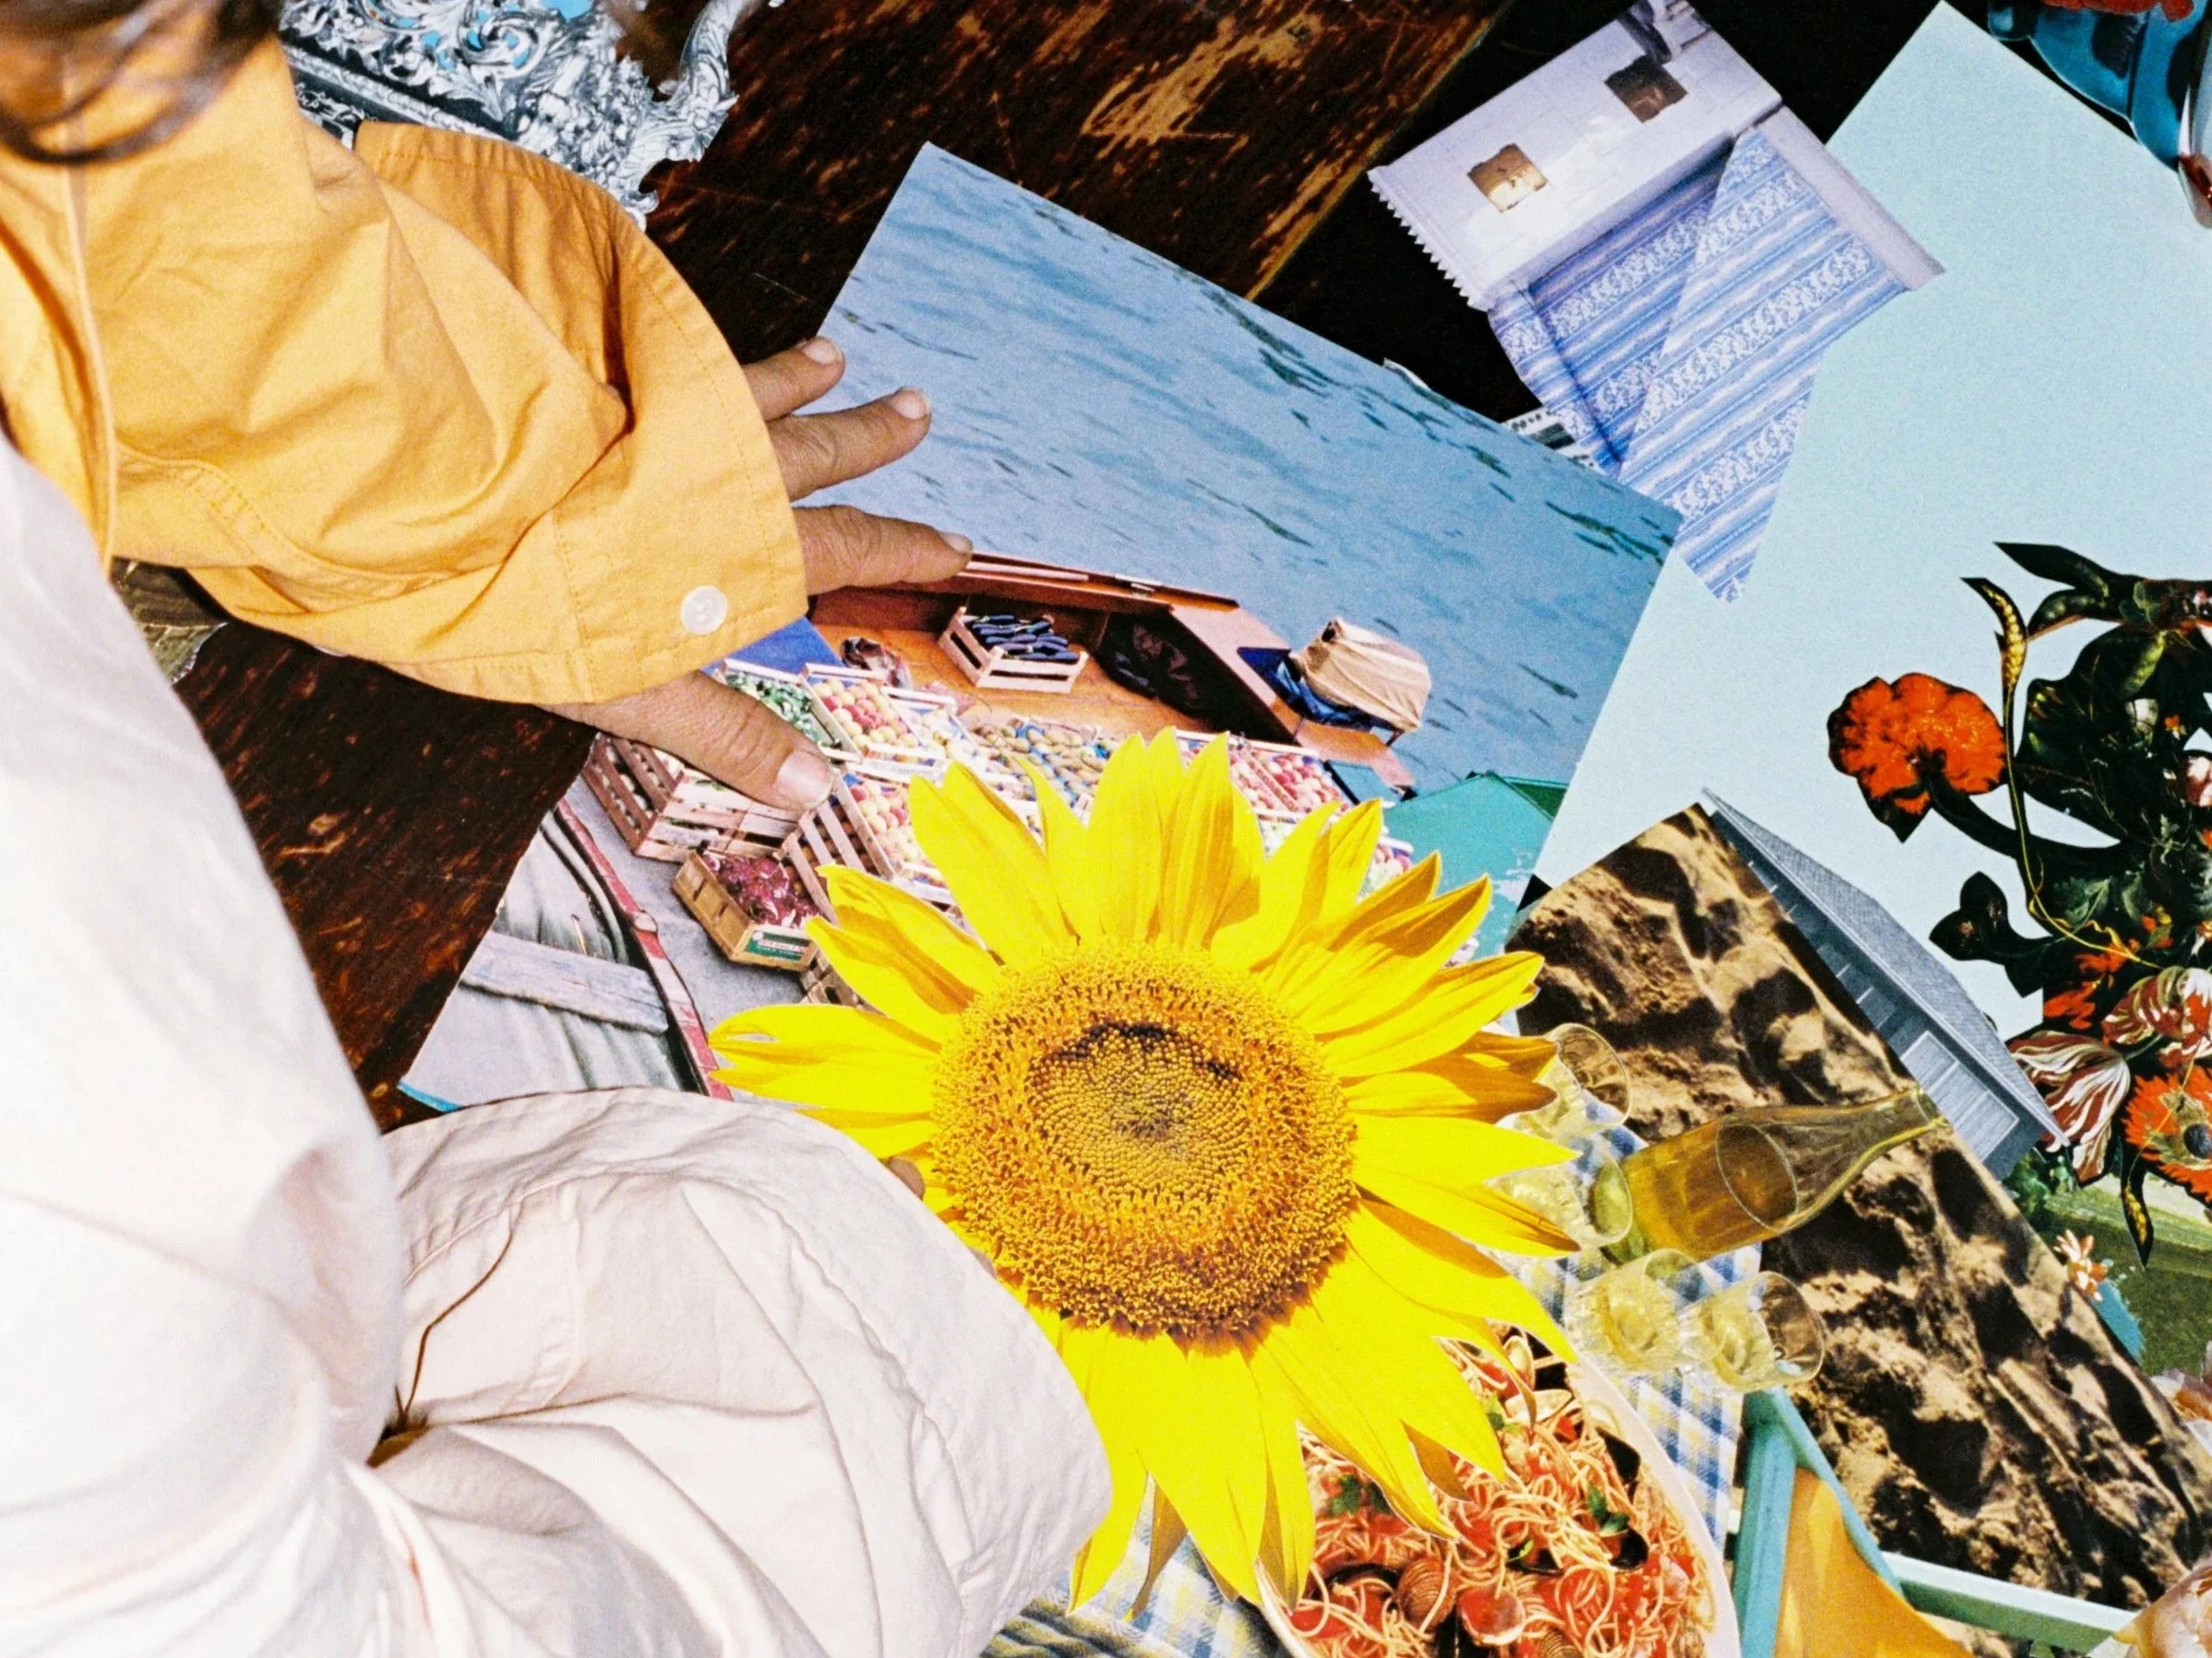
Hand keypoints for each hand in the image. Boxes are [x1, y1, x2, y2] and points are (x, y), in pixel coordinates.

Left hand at [546, 337, 970, 808]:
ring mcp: (664, 421)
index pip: (848, 547)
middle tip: (917, 410)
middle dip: (868, 435)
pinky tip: (686, 327)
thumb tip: (814, 788)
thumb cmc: (545, 613)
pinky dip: (692, 346)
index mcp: (746, 547)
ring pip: (749, 391)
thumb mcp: (643, 694)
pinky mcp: (604, 389)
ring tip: (832, 356)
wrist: (456, 510)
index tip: (953, 546)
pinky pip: (669, 359)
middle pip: (815, 450)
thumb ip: (727, 731)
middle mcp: (720, 473)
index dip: (905, 550)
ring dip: (796, 377)